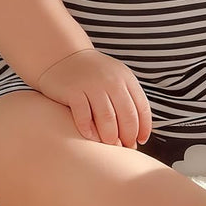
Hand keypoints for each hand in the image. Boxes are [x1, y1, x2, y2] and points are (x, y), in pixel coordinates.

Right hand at [35, 49, 151, 147]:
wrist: (63, 56)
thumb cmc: (93, 74)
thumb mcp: (116, 78)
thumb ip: (127, 98)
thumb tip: (138, 132)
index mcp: (126, 79)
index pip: (141, 107)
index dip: (143, 127)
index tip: (140, 141)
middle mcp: (112, 81)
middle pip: (126, 115)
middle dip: (128, 136)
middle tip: (125, 149)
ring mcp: (92, 86)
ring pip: (107, 118)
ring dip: (110, 137)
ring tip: (110, 146)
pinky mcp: (73, 91)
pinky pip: (83, 116)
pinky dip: (88, 130)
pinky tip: (90, 138)